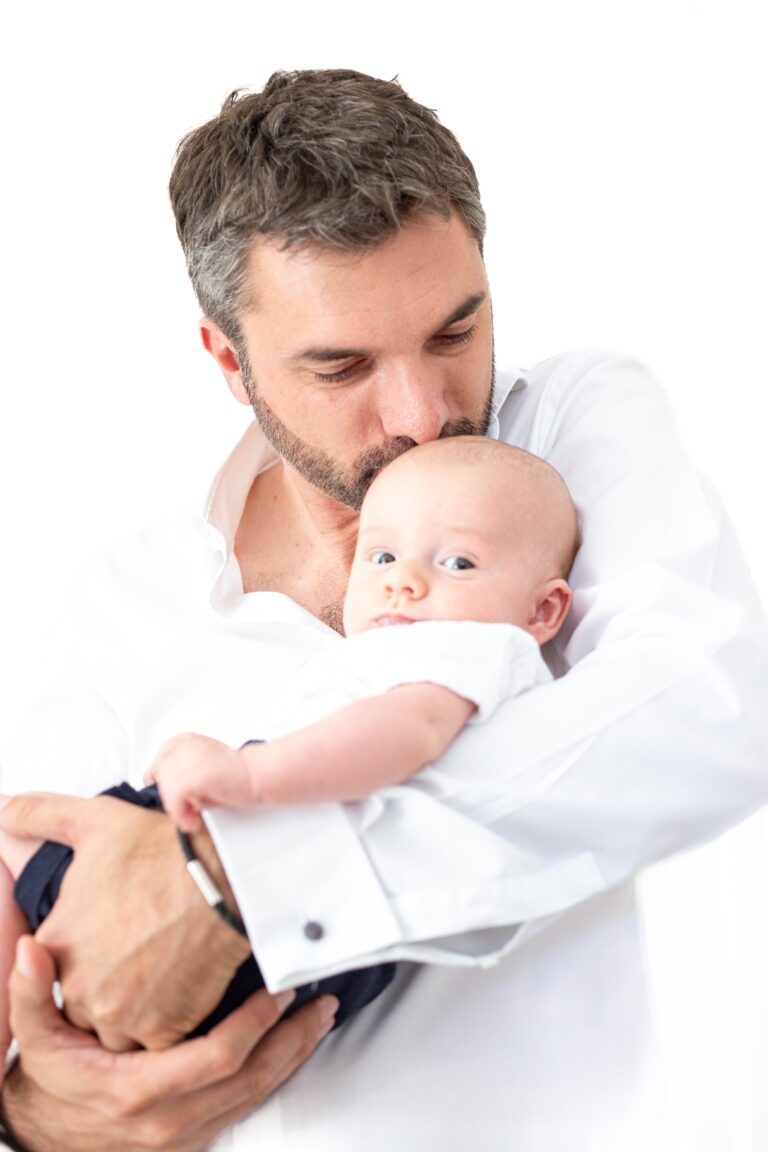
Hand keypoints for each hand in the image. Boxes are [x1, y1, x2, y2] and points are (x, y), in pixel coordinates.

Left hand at [0, 793, 250, 1050]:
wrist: (226, 877)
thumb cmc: (161, 849)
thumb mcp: (92, 820)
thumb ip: (39, 815)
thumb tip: (5, 808)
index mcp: (56, 944)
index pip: (52, 966)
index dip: (85, 947)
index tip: (115, 927)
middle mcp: (79, 988)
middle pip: (82, 1000)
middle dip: (105, 982)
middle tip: (140, 946)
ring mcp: (120, 1014)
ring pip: (115, 1026)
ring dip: (131, 1007)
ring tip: (160, 966)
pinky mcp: (160, 1031)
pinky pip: (154, 1040)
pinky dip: (165, 1019)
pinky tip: (181, 983)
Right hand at [0, 936, 336, 1151]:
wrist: (44, 1140)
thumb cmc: (50, 1081)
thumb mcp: (35, 1037)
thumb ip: (32, 993)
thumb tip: (30, 951)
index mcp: (136, 1091)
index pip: (216, 1056)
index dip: (256, 1022)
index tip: (281, 989)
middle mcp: (168, 1120)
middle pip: (252, 1078)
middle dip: (293, 1038)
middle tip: (322, 1000)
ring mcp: (185, 1136)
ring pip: (257, 1095)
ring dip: (294, 1055)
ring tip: (319, 1017)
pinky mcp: (195, 1139)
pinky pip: (248, 1106)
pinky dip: (276, 1073)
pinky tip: (292, 1045)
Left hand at [145, 732, 249, 832]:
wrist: (258, 773)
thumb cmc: (237, 773)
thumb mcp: (204, 764)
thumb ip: (184, 771)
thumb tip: (165, 791)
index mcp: (186, 740)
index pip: (160, 760)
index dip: (162, 780)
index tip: (168, 793)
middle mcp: (184, 747)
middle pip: (159, 776)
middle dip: (169, 796)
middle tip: (186, 809)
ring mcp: (188, 760)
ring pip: (165, 790)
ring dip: (176, 808)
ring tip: (191, 815)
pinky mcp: (193, 776)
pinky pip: (174, 801)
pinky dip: (181, 815)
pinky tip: (192, 820)